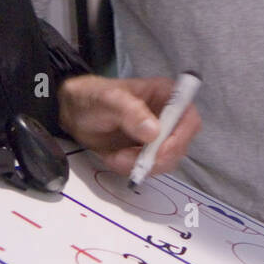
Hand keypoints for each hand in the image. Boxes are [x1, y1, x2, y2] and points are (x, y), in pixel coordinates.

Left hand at [57, 74, 200, 176]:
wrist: (75, 113)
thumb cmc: (92, 97)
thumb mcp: (108, 100)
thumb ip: (131, 112)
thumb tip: (154, 132)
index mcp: (166, 95)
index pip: (189, 118)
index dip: (180, 137)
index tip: (158, 150)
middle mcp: (169, 116)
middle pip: (180, 145)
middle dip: (156, 158)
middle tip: (126, 158)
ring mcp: (160, 135)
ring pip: (166, 161)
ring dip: (141, 166)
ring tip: (116, 157)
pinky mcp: (149, 151)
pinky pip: (151, 168)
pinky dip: (133, 169)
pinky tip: (115, 159)